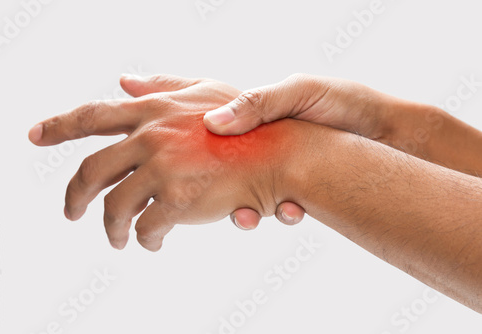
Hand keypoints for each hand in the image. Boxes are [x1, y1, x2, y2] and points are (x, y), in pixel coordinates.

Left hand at [28, 75, 304, 250]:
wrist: (280, 153)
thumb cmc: (247, 125)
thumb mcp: (205, 91)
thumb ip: (162, 86)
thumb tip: (124, 81)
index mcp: (153, 110)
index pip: (92, 115)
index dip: (59, 126)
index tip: (35, 136)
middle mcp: (151, 136)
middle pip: (90, 170)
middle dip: (73, 196)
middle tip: (71, 213)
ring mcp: (164, 168)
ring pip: (113, 207)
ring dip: (110, 228)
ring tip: (116, 238)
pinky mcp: (179, 199)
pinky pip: (147, 227)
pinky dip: (145, 238)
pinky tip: (150, 242)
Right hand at [201, 73, 406, 224]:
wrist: (389, 131)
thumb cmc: (345, 102)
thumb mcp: (300, 91)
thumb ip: (258, 103)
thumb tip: (211, 123)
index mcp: (260, 125)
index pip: (223, 142)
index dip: (207, 156)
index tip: (196, 170)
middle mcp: (268, 152)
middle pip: (232, 176)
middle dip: (225, 194)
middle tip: (221, 200)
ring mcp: (285, 175)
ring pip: (255, 198)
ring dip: (250, 210)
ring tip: (251, 216)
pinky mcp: (304, 193)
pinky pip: (286, 209)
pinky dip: (284, 214)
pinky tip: (291, 211)